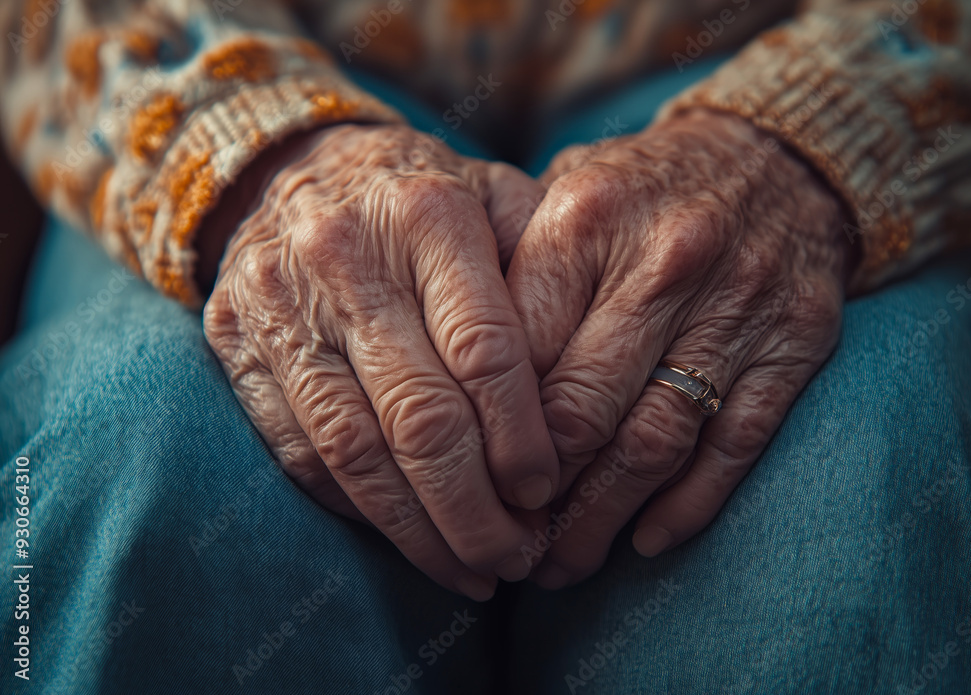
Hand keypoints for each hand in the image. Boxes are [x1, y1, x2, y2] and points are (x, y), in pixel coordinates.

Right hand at [202, 124, 557, 598]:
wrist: (291, 172)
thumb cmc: (420, 201)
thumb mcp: (492, 201)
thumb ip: (543, 273)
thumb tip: (585, 391)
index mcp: (427, 214)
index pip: (486, 350)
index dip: (520, 437)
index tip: (546, 494)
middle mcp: (345, 257)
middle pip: (420, 417)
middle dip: (475, 509)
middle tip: (517, 560)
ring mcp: (279, 305)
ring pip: (354, 450)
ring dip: (418, 530)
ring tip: (471, 573)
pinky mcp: (235, 347)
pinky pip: (298, 452)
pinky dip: (355, 509)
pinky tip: (404, 537)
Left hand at [506, 109, 856, 587]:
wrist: (776, 159)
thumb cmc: (642, 191)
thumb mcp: (566, 196)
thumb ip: (512, 270)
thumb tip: (450, 377)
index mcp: (585, 219)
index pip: (519, 353)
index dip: (486, 434)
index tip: (466, 483)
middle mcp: (662, 261)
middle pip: (583, 409)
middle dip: (538, 495)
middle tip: (508, 543)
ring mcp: (735, 305)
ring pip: (656, 440)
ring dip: (604, 517)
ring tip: (565, 562)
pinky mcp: (795, 343)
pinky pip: (735, 444)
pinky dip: (689, 504)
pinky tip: (647, 539)